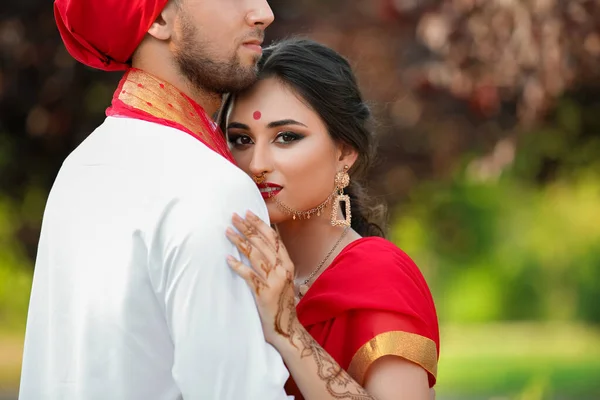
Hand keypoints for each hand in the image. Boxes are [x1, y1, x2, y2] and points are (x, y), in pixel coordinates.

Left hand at [225, 211, 299, 347]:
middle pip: (262, 243)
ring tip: (227, 231)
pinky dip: (237, 266)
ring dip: (240, 241)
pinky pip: (249, 275)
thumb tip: (257, 244)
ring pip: (255, 255)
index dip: (260, 224)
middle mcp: (283, 270)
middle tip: (233, 216)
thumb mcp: (281, 280)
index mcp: (287, 264)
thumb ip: (273, 263)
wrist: (285, 328)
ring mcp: (275, 281)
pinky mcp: (264, 293)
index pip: (273, 238)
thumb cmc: (279, 303)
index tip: (248, 213)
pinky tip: (227, 258)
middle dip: (247, 228)